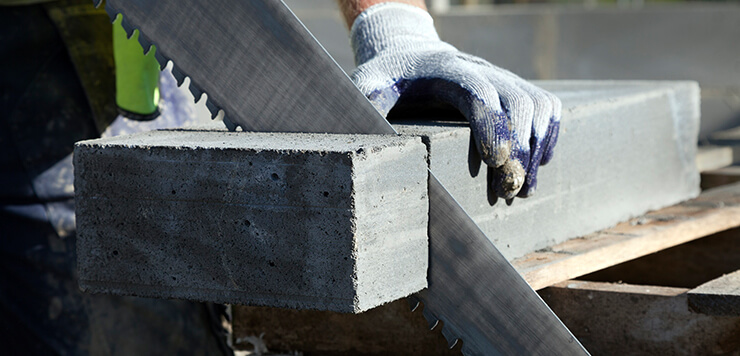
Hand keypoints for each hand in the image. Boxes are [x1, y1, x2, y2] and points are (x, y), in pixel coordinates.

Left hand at [349, 3, 560, 198]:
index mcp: (446, 70)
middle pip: (516, 101)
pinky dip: (549, 134)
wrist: (411, 55)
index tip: (496, 163)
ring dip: (537, 148)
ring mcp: (501, 77)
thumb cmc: (388, 79)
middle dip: (519, 148)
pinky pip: (545, 105)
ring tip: (524, 189)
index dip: (492, 126)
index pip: (479, 93)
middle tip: (509, 190)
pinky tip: (540, 165)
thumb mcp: (368, 88)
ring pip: (537, 104)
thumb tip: (366, 140)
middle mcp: (481, 69)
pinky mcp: (512, 87)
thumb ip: (368, 108)